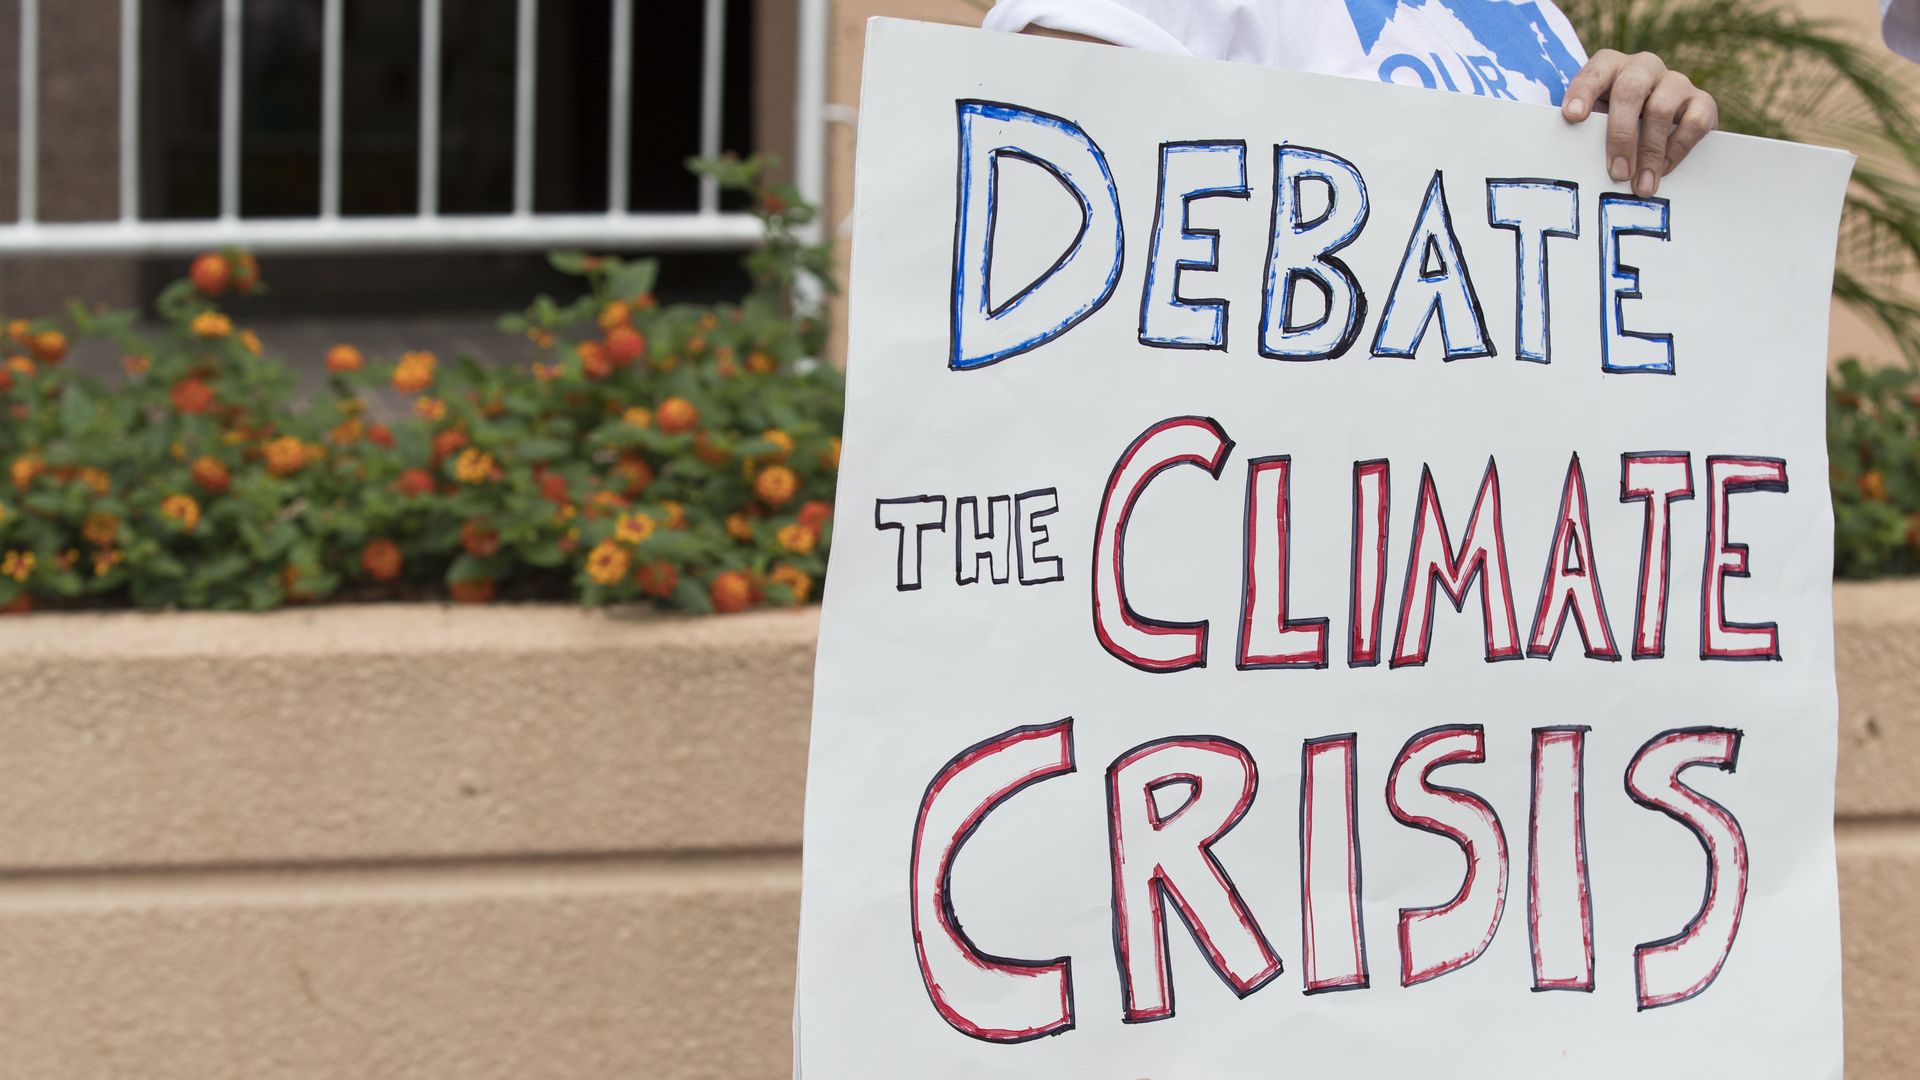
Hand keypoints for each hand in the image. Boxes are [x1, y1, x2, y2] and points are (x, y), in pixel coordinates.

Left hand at [1561, 50, 1717, 197]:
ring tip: (1642, 185)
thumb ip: (1586, 132)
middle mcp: (1644, 67)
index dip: (1583, 92)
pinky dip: (1678, 149)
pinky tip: (1664, 169)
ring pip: (1662, 109)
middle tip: (1617, 173)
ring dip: (1650, 152)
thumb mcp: (1595, 124)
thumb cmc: (1613, 127)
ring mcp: (1675, 82)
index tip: (1572, 117)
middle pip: (1630, 91)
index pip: (1595, 72)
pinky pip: (1695, 122)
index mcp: (1611, 67)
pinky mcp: (1702, 101)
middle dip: (1621, 135)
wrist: (1660, 127)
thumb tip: (1576, 163)